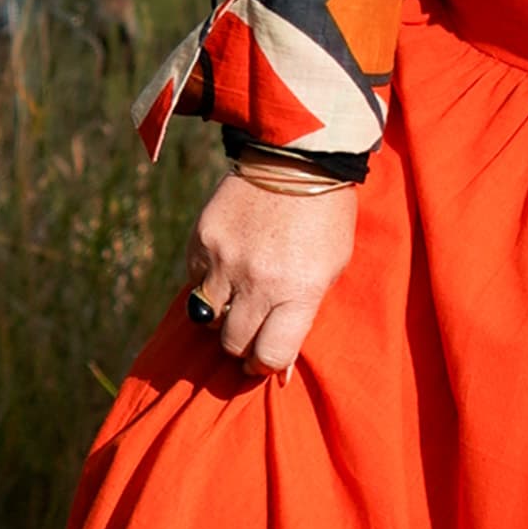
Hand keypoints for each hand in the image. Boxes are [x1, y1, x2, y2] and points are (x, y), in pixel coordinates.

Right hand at [187, 170, 358, 378]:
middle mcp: (258, 280)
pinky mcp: (202, 239)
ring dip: (222, 317)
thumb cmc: (324, 217)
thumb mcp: (332, 268)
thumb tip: (278, 371)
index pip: (270, 356)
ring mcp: (226, 260)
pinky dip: (208, 283)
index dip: (266, 365)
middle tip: (253, 329)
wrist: (298, 157)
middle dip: (243, 344)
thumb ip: (304, 316)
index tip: (266, 358)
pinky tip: (229, 264)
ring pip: (207, 320)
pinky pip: (195, 282)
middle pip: (233, 343)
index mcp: (298, 291)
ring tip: (240, 296)